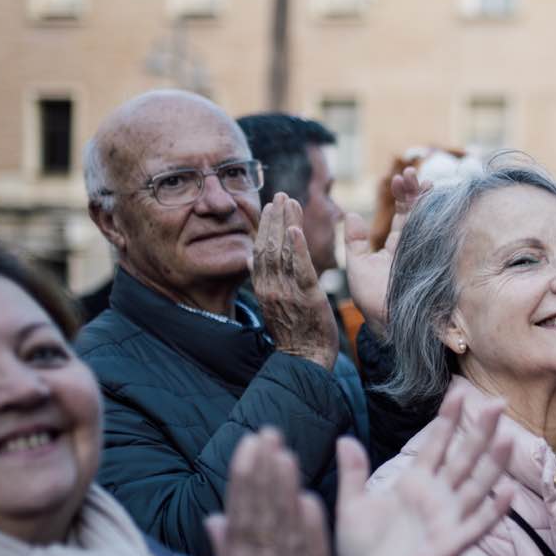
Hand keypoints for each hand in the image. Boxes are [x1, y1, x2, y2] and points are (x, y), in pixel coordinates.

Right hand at [210, 429, 336, 555]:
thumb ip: (225, 553)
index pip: (241, 512)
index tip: (250, 443)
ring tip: (285, 454)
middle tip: (267, 433)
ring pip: (282, 530)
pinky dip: (309, 532)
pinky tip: (310, 502)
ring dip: (283, 491)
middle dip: (263, 472)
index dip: (245, 477)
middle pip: (259, 514)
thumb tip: (215, 518)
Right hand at [255, 192, 339, 369]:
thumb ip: (262, 280)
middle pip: (268, 245)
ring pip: (283, 252)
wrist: (304, 360)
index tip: (270, 206)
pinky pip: (300, 269)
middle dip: (274, 218)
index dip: (264, 227)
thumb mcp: (273, 304)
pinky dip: (297, 248)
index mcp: (263, 288)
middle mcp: (271, 287)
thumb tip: (249, 259)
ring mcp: (287, 292)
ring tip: (289, 202)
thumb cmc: (294, 333)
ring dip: (286, 224)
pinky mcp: (307, 297)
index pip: (260, 250)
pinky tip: (296, 229)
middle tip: (280, 195)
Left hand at [334, 386, 514, 555]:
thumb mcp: (351, 506)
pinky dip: (494, 511)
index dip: (448, 420)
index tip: (459, 393)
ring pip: (476, 486)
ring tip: (508, 439)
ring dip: (493, 464)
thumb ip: (353, 474)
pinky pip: (476, 526)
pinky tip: (508, 493)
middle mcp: (437, 497)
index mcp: (414, 482)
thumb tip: (345, 439)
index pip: (436, 444)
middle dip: (480, 431)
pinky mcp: (449, 546)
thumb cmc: (361, 549)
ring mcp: (446, 520)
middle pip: (464, 458)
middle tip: (498, 403)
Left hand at [345, 167, 430, 333]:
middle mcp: (414, 247)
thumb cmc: (371, 300)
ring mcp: (426, 254)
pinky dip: (443, 221)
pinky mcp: (435, 263)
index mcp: (397, 246)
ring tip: (423, 181)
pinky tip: (439, 203)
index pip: (403, 215)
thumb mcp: (358, 267)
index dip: (403, 196)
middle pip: (420, 214)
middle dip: (416, 192)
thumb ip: (354, 242)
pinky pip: (441, 238)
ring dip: (427, 201)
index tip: (399, 179)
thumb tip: (351, 214)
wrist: (386, 325)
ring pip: (430, 222)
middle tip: (411, 174)